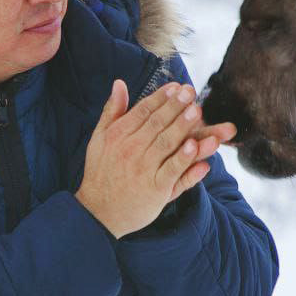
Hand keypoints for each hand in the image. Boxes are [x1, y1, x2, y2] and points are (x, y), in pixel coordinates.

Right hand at [76, 80, 236, 238]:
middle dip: (175, 106)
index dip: (161, 97)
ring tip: (197, 112)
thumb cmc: (101, 172)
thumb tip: (119, 83)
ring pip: (167, 144)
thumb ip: (112, 111)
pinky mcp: (156, 189)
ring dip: (183, 127)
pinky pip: (173, 170)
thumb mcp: (99, 138)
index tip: (176, 86)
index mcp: (118, 135)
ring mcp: (144, 169)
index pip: (143, 111)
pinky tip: (196, 147)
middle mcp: (130, 150)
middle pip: (158, 124)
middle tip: (190, 92)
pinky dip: (185, 159)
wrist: (98, 212)